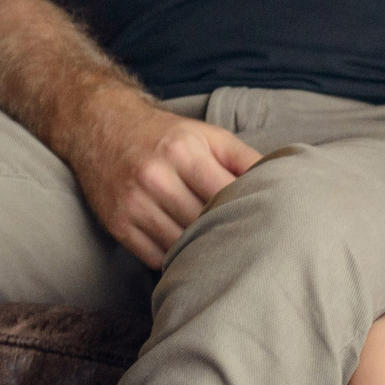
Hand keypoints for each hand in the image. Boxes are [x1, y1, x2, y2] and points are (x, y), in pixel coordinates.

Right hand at [62, 87, 262, 268]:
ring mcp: (133, 203)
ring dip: (201, 253)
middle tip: (249, 248)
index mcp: (184, 152)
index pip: (226, 195)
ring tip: (222, 255)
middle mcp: (156, 178)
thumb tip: (283, 181)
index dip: (247, 212)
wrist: (101, 125)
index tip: (264, 225)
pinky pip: (154, 257)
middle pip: (203, 224)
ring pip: (179, 246)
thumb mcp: (208, 134)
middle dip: (227, 236)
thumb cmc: (164, 134)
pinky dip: (173, 259)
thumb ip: (244, 158)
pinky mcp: (118, 224)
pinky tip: (188, 254)